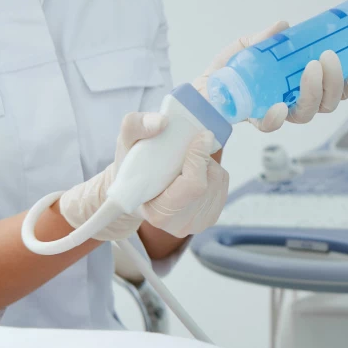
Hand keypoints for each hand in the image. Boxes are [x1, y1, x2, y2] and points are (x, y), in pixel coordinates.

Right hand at [59, 113, 228, 240]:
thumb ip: (135, 126)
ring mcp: (199, 224)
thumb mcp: (124, 143)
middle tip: (193, 144)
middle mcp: (181, 225)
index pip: (193, 185)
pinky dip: (212, 172)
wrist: (136, 190)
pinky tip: (195, 171)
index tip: (201, 136)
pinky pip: (222, 186)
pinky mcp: (211, 217)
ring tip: (187, 161)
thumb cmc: (130, 168)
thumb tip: (162, 122)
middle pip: (209, 181)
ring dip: (208, 164)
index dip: (199, 158)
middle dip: (203, 158)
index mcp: (158, 214)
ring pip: (218, 182)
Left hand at [192, 22, 347, 132]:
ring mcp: (278, 114)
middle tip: (328, 58)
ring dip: (315, 92)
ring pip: (308, 113)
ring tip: (311, 68)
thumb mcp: (246, 48)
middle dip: (336, 82)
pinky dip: (278, 117)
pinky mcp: (255, 120)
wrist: (198, 92)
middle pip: (329, 103)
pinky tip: (279, 106)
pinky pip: (272, 125)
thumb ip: (263, 39)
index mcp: (301, 87)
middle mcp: (294, 103)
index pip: (338, 88)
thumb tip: (284, 25)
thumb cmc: (226, 74)